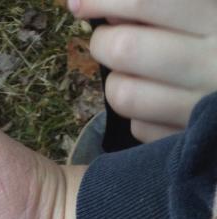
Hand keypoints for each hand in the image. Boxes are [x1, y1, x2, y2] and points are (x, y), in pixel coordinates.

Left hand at [72, 0, 216, 141]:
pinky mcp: (191, 142)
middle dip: (105, 40)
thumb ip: (167, 2)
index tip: (77, 1)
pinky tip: (158, 102)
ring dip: (116, 80)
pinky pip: (140, 129)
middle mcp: (213, 62)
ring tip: (131, 71)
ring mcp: (201, 107)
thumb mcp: (210, 9)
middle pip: (125, 47)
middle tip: (110, 38)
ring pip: (124, 93)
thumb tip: (103, 4)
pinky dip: (139, 115)